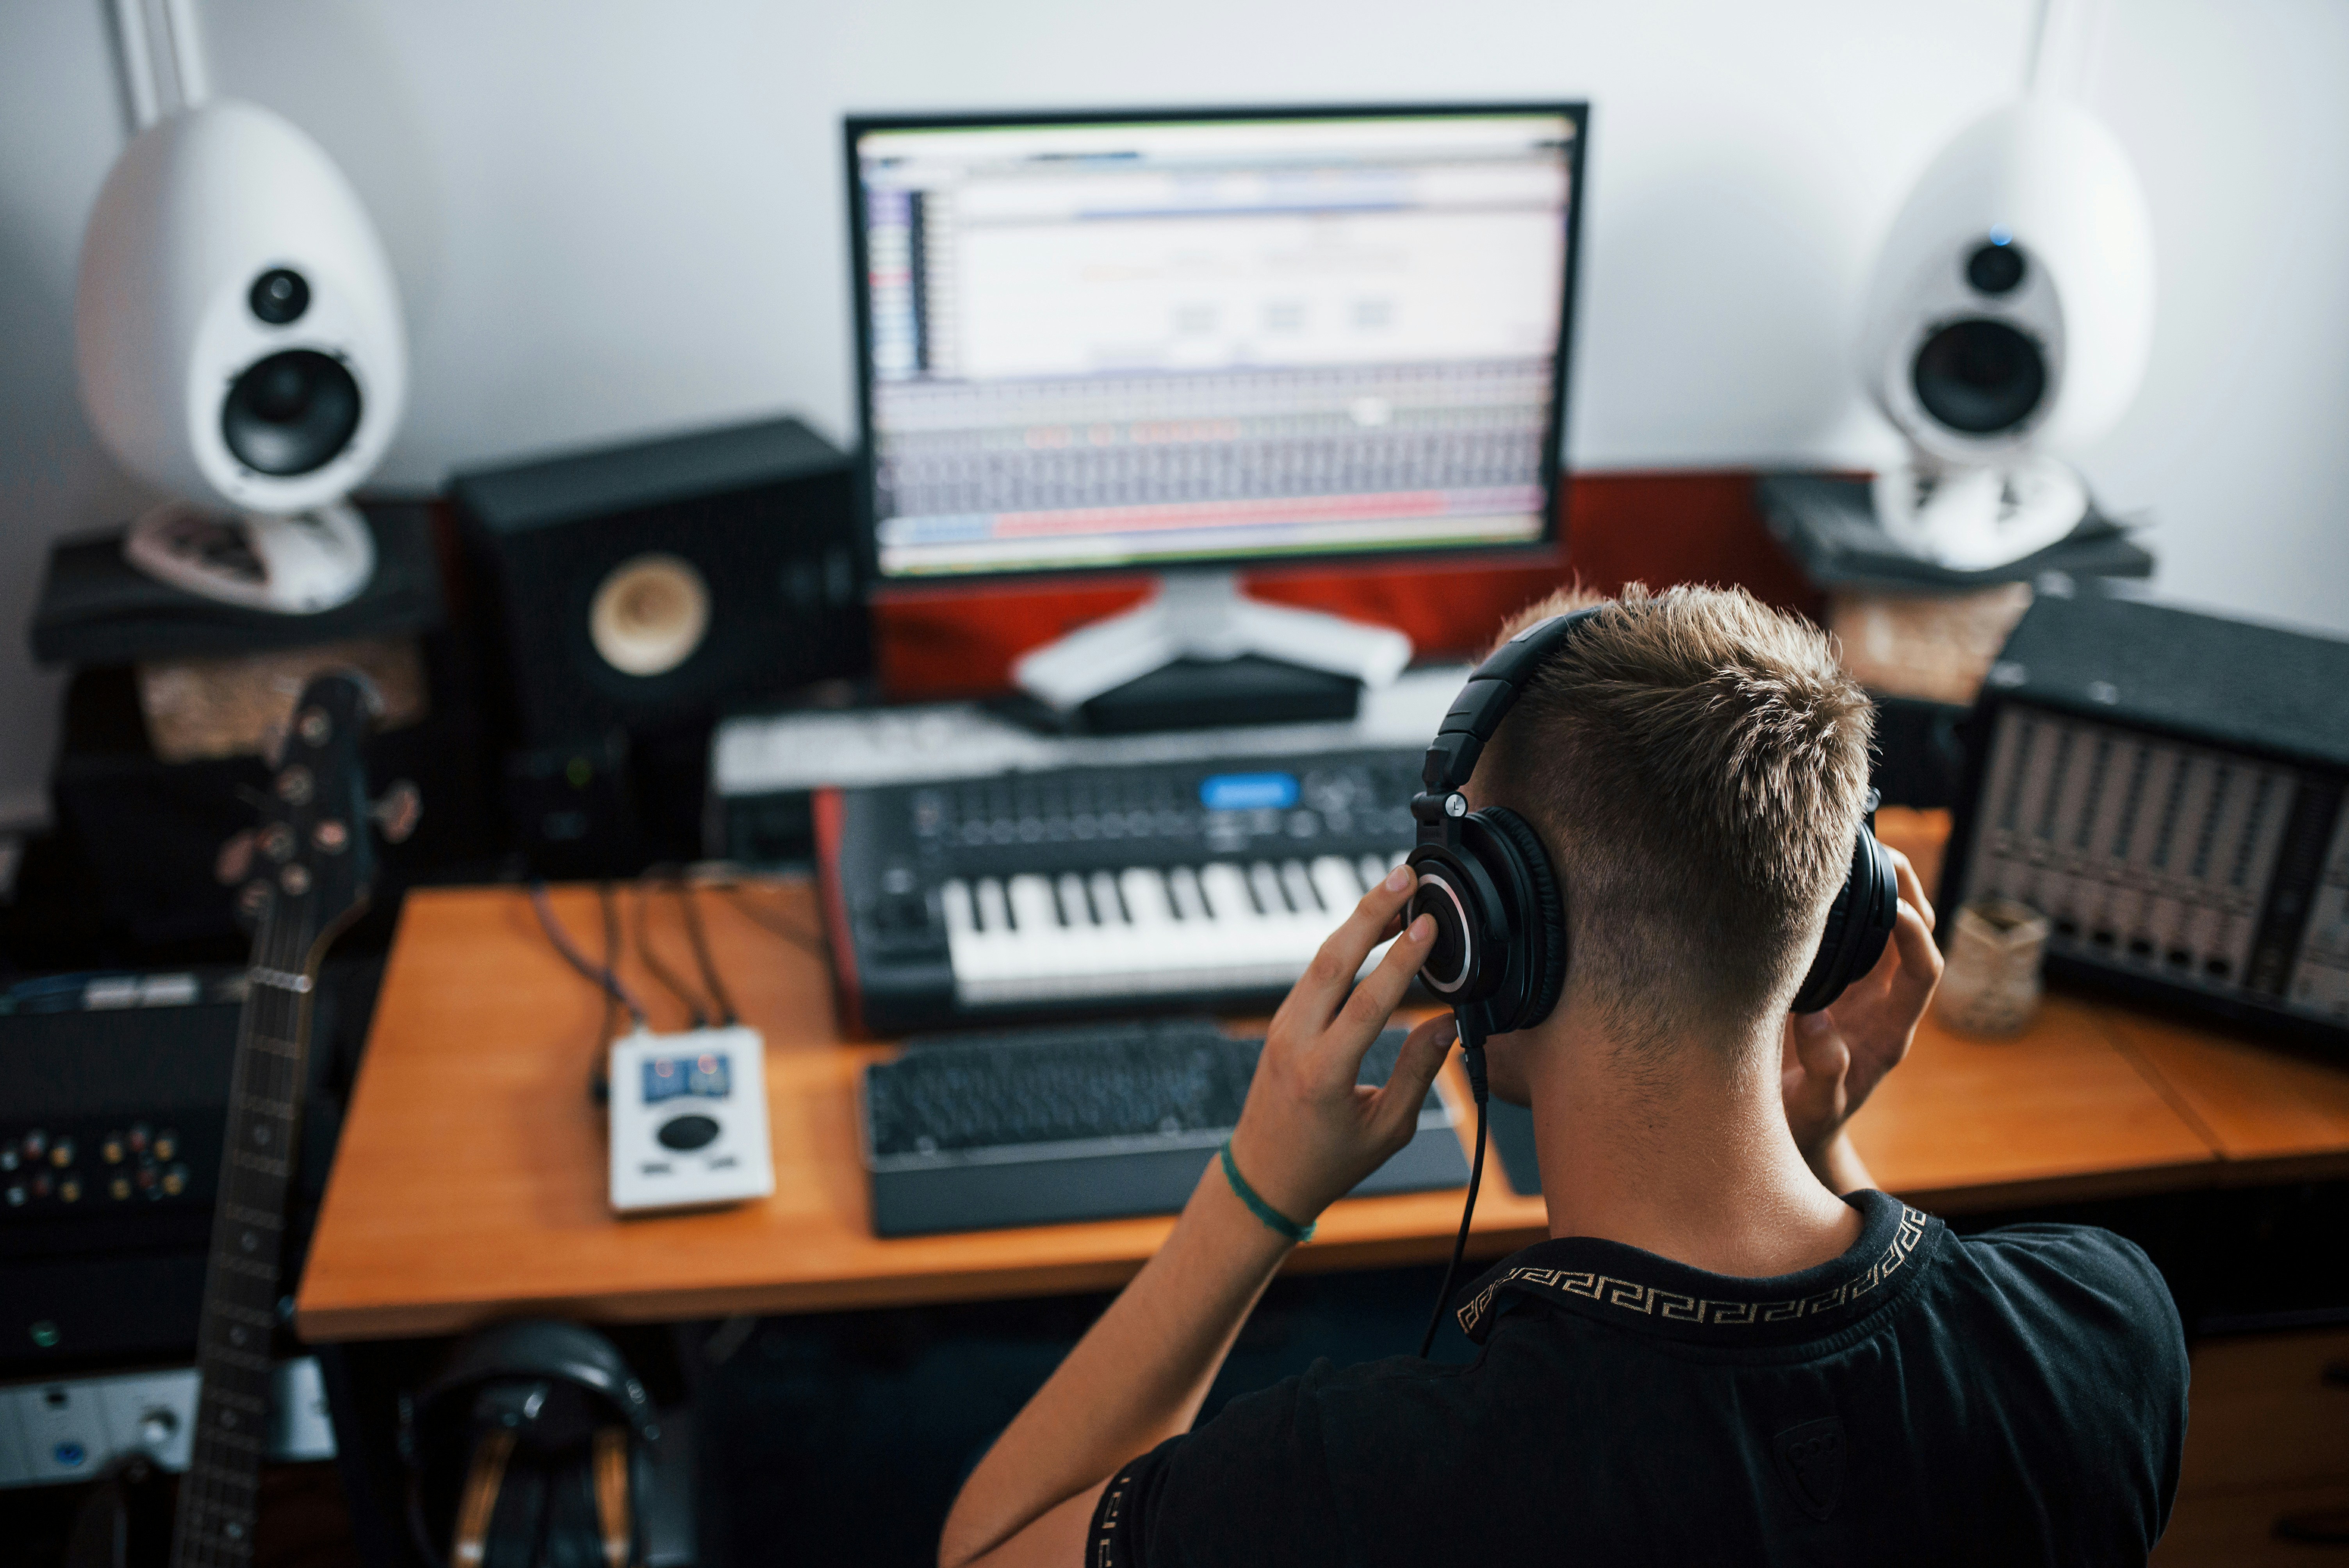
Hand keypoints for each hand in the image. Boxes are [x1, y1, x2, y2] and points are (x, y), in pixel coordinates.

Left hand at [1226, 866, 1458, 1226]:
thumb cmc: (1326, 1162)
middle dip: (1369, 912)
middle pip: (1333, 960)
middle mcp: (1297, 1042)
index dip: (1402, 961)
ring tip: (1394, 890)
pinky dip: (1342, 946)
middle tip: (1403, 875)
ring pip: (1320, 960)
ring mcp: (1282, 1028)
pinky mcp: (1281, 1023)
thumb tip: (1448, 1023)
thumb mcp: (1387, 1128)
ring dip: (1356, 922)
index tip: (1427, 925)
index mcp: (1325, 1073)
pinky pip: (1313, 974)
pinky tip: (1369, 929)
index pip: (1368, 1003)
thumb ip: (1418, 1072)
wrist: (1262, 1177)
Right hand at [1781, 847, 1943, 1183]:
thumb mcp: (1814, 1108)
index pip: (1923, 971)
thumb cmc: (1806, 1122)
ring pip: (1887, 927)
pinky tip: (1821, 879)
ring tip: (1856, 848)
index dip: (1914, 937)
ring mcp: (1863, 990)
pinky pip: (1853, 934)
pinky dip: (1847, 903)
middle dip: (1908, 891)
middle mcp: (1885, 1003)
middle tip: (1880, 850)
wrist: (1797, 1130)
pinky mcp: (1837, 982)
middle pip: (1917, 936)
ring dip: (1881, 888)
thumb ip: (1825, 1073)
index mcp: (1892, 1031)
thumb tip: (1821, 1028)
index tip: (1890, 908)